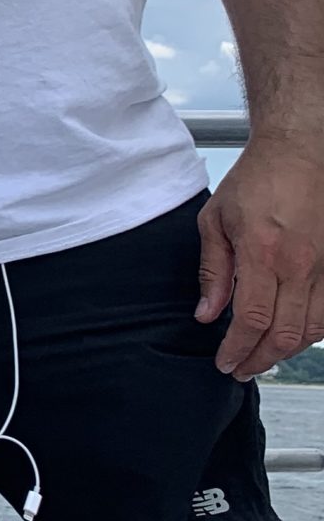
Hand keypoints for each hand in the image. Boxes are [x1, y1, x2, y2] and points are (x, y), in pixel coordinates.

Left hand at [196, 135, 323, 376]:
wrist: (300, 151)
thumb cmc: (258, 180)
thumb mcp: (216, 220)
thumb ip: (213, 272)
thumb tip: (207, 314)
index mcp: (264, 253)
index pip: (252, 320)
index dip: (238, 349)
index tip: (225, 362)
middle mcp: (301, 264)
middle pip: (284, 334)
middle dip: (259, 360)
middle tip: (241, 369)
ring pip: (312, 330)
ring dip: (286, 352)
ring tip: (263, 358)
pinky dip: (312, 333)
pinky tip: (293, 338)